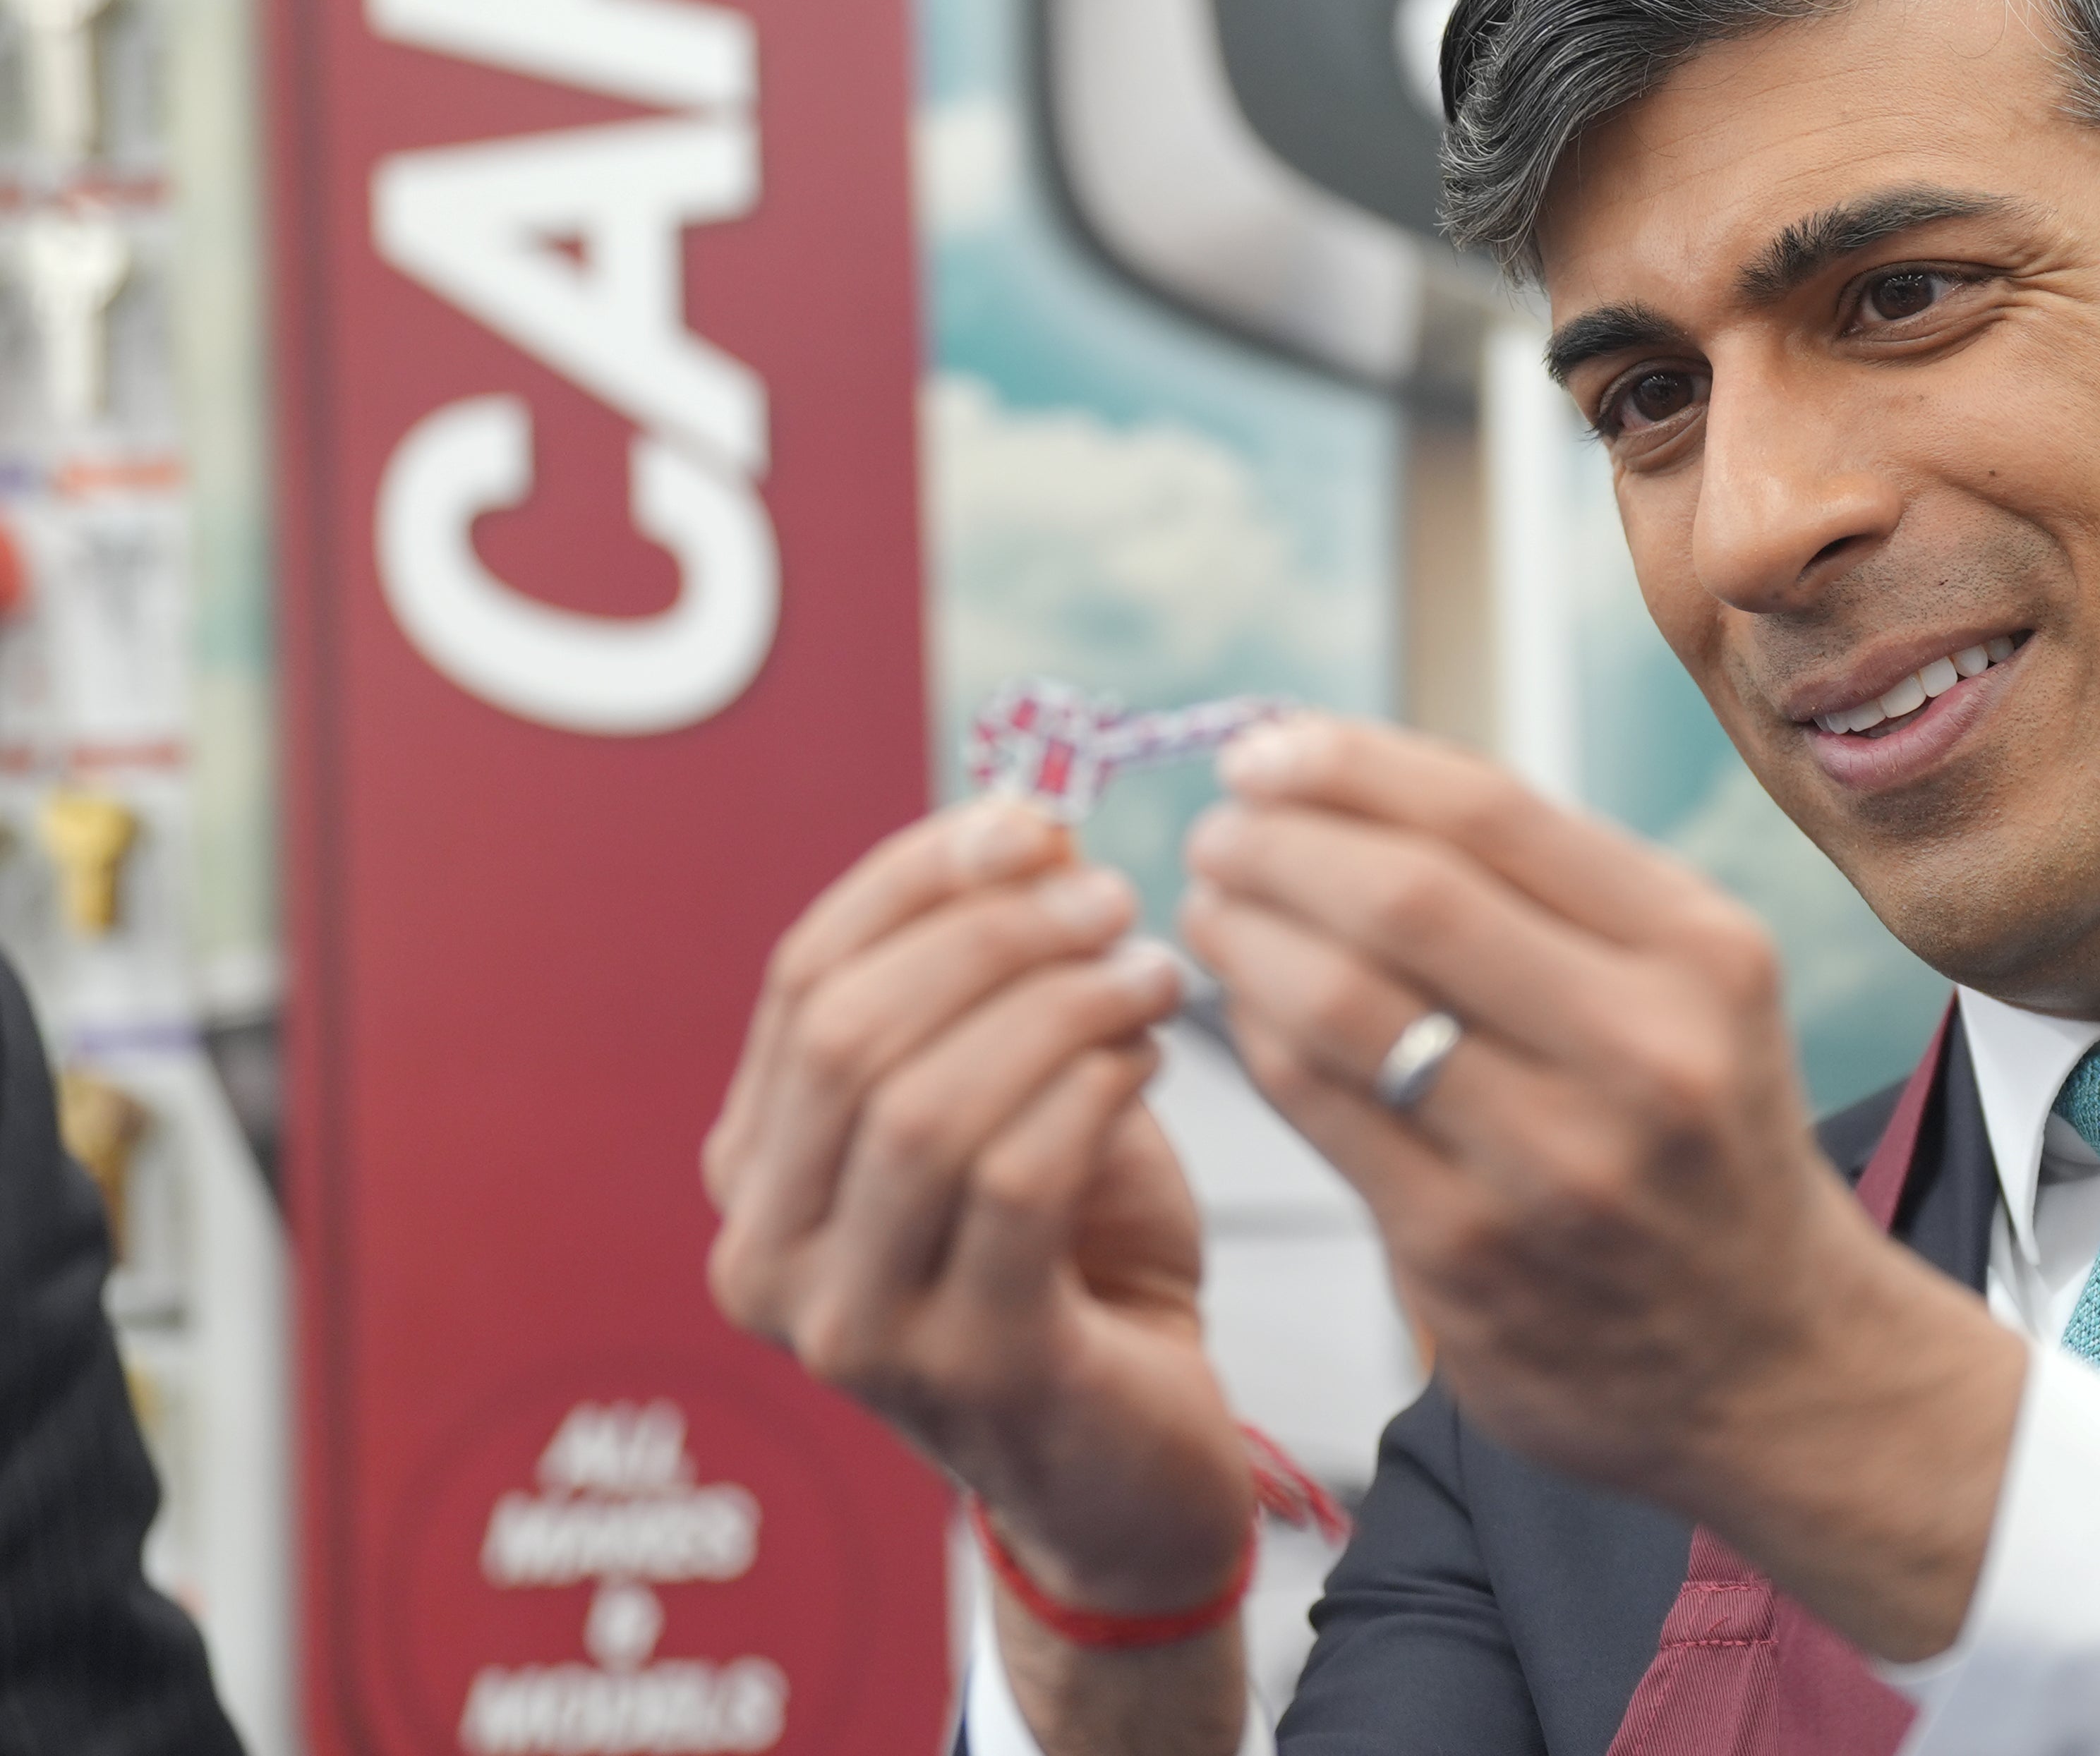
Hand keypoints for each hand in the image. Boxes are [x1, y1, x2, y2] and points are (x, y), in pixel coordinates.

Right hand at [701, 800, 1253, 1685]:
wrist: (1135, 1466)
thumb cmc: (1077, 1268)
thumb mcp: (1013, 1103)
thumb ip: (994, 985)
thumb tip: (1024, 825)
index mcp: (758, 1172)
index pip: (803, 978)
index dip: (916, 879)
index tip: (1032, 821)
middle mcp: (769, 1258)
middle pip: (852, 1032)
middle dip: (992, 937)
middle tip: (1113, 898)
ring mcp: (853, 1329)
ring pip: (928, 1106)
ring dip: (1056, 1007)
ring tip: (1152, 971)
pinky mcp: (970, 1369)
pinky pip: (1016, 1184)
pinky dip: (1091, 1092)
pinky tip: (1153, 1060)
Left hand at [1183, 717, 2022, 1659]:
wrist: (1777, 1363)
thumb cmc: (1705, 1140)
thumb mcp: (1695, 986)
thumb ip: (1555, 889)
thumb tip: (1351, 782)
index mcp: (1700, 953)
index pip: (1493, 814)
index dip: (1352, 766)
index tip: (1267, 748)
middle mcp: (1642, 1052)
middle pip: (1408, 898)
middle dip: (1280, 845)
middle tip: (1217, 830)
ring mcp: (1553, 1166)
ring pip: (1344, 1007)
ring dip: (1246, 937)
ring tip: (1210, 908)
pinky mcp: (1469, 1260)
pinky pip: (1324, 1115)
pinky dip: (1262, 1041)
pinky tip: (1245, 1011)